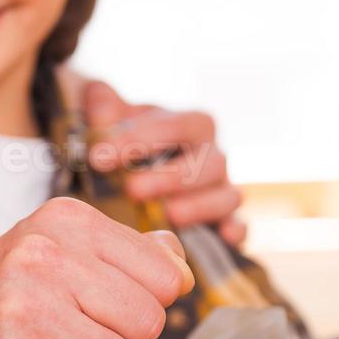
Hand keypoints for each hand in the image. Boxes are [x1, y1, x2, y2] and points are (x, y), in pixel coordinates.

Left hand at [83, 81, 246, 245]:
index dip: (143, 138)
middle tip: (132, 190)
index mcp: (192, 125)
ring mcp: (222, 189)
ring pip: (227, 195)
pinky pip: (241, 226)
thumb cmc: (130, 144)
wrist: (139, 174)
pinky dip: (236, 231)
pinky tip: (226, 238)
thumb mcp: (115, 122)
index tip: (101, 156)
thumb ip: (105, 108)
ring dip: (200, 206)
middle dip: (170, 177)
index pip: (178, 125)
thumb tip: (98, 99)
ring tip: (169, 215)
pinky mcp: (224, 222)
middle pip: (210, 162)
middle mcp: (213, 156)